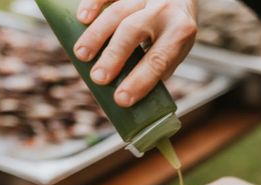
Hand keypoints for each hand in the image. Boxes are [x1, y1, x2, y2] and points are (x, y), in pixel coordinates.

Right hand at [74, 0, 197, 106]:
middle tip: (97, 78)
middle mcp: (165, 10)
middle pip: (133, 31)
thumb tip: (123, 94)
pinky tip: (81, 18)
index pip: (158, 59)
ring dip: (97, 34)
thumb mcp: (174, 52)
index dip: (139, 80)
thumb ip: (153, 69)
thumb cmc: (172, 34)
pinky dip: (93, 3)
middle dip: (113, 56)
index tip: (120, 99)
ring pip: (118, 11)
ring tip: (80, 55)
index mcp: (180, 32)